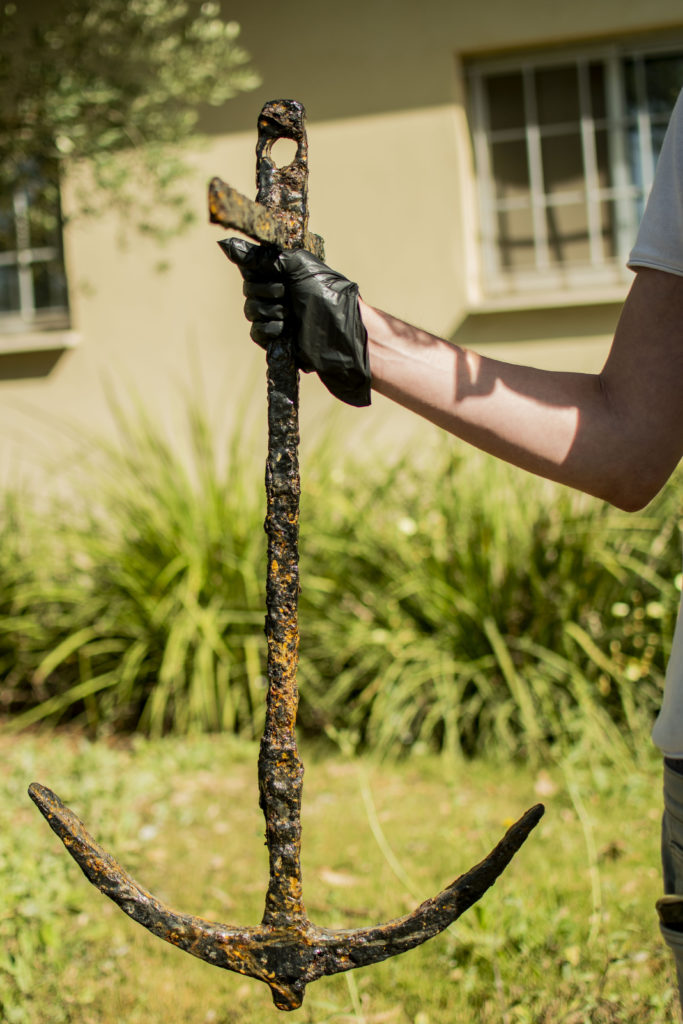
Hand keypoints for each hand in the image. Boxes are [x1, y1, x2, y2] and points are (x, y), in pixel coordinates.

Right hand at [220, 238, 370, 406]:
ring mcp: (275, 316)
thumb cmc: (327, 295)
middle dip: (267, 291)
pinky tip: (286, 330)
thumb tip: (227, 244)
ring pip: (251, 311)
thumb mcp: (298, 265)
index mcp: (282, 271)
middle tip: (288, 294)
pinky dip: (270, 330)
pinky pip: (256, 332)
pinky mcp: (275, 339)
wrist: (341, 333)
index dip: (255, 267)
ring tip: (292, 314)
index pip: (251, 264)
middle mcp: (277, 291)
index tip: (269, 270)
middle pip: (248, 288)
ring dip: (271, 311)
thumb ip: (264, 256)